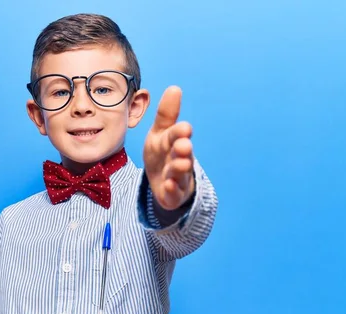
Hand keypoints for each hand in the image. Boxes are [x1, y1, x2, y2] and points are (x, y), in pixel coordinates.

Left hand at [143, 86, 194, 210]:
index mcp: (173, 141)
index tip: (185, 127)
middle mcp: (179, 158)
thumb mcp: (161, 133)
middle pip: (182, 153)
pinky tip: (168, 185)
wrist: (164, 182)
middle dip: (183, 149)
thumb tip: (175, 88)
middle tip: (183, 145)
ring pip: (180, 173)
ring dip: (180, 168)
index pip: (176, 134)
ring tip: (179, 164)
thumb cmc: (162, 152)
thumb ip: (166, 114)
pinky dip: (171, 189)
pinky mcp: (173, 194)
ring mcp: (178, 177)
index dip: (179, 132)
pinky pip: (173, 193)